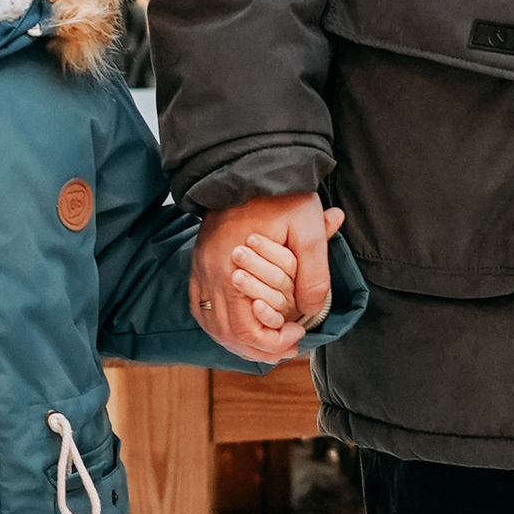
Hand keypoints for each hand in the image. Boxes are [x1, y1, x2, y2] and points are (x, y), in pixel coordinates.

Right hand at [192, 192, 342, 362]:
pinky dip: (221, 324)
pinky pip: (202, 307)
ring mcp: (200, 269)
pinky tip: (239, 326)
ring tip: (268, 344)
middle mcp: (210, 273)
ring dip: (240, 341)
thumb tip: (313, 310)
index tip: (297, 335)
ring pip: (213, 324)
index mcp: (232, 268)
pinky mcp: (198, 263)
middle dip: (260, 349)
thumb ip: (314, 272)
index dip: (273, 343)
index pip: (246, 330)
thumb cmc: (281, 195)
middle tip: (288, 347)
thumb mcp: (308, 229)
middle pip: (227, 334)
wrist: (249, 164)